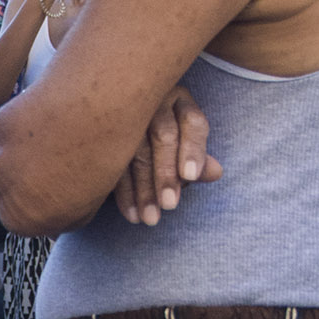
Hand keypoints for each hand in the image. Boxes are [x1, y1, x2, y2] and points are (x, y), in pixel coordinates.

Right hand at [113, 86, 222, 225]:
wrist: (111, 123)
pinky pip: (111, 163)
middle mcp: (151, 101)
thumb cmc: (161, 138)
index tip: (191, 177)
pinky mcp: (102, 134)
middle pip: (162, 136)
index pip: (191, 123)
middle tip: (169, 206)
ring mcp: (124, 114)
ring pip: (136, 151)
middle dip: (165, 173)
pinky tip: (131, 213)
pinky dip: (123, 192)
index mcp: (178, 100)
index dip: (193, 149)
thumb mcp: (182, 143)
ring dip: (143, 188)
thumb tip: (216, 173)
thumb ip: (197, 158)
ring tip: (150, 218)